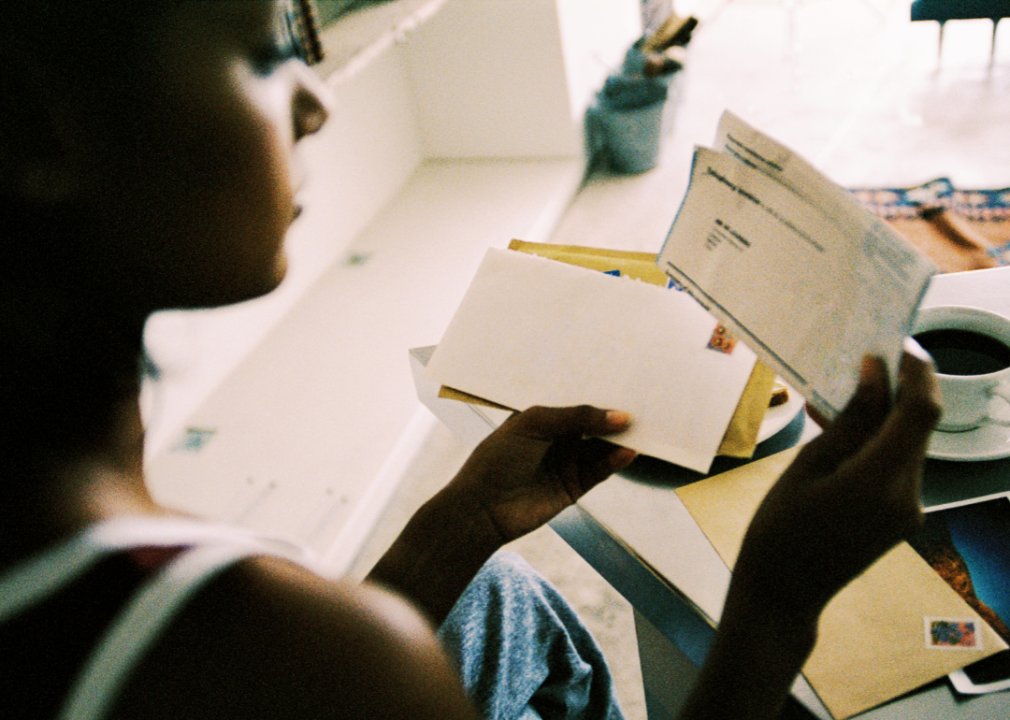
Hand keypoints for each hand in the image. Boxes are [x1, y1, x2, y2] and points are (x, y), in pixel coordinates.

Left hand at [449, 405, 635, 543]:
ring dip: (621, 439)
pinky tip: (628, 451)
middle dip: (615, 414)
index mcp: (542, 416)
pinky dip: (616, 461)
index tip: (625, 379)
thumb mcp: (534, 424)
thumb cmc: (497, 458)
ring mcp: (567, 461)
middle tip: (644, 400)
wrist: (482, 508)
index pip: (576, 398)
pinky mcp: (574, 486)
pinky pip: (601, 470)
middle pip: (594, 423)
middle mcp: (557, 437)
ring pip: (602, 446)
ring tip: (644, 427)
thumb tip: (620, 416)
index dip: (598, 390)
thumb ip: (577, 416)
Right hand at [727, 353, 940, 625]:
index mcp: (878, 481)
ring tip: (841, 399)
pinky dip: (879, 442)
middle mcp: (907, 496)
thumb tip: (876, 375)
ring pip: (910, 444)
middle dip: (900, 390)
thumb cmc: (779, 530)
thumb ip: (849, 421)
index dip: (917, 373)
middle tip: (864, 363)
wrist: (783, 593)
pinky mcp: (902, 517)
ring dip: (886, 416)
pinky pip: (899, 466)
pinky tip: (844, 435)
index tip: (895, 345)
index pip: (920, 412)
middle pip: (919, 426)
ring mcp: (909, 510)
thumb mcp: (806, 466)